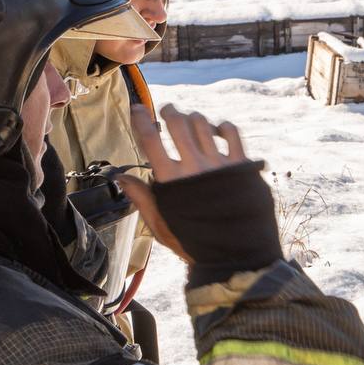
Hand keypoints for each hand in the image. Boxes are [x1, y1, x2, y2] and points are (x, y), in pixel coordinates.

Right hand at [117, 105, 248, 263]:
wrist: (235, 255)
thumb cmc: (193, 243)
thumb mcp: (161, 224)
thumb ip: (141, 198)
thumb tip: (122, 177)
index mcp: (171, 181)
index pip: (150, 140)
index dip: (140, 120)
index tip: (136, 109)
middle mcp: (194, 167)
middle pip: (177, 123)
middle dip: (169, 112)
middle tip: (167, 110)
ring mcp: (219, 164)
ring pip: (202, 124)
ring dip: (193, 118)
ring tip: (190, 121)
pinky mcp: (241, 166)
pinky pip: (231, 133)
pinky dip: (222, 126)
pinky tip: (217, 130)